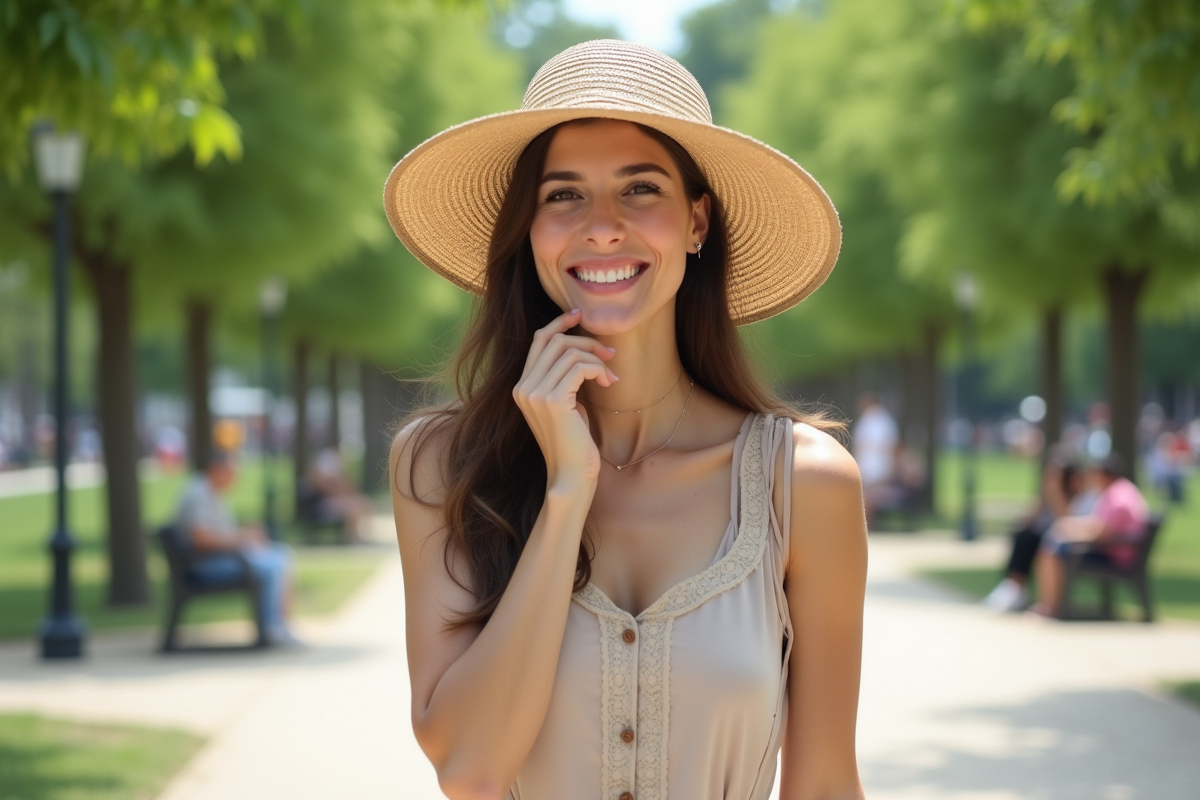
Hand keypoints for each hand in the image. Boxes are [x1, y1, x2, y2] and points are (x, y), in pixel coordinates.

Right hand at [513, 308, 616, 490]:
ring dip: (596, 359)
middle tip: (609, 354)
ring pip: (569, 353)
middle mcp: (522, 387)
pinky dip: (598, 369)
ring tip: (610, 376)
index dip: (559, 324)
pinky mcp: (553, 401)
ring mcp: (534, 393)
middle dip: (585, 341)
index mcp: (521, 386)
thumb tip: (580, 349)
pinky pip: (579, 367)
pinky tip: (608, 382)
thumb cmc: (574, 442)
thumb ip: (563, 378)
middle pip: (554, 341)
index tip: (579, 315)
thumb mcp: (566, 403)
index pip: (538, 340)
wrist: (571, 475)